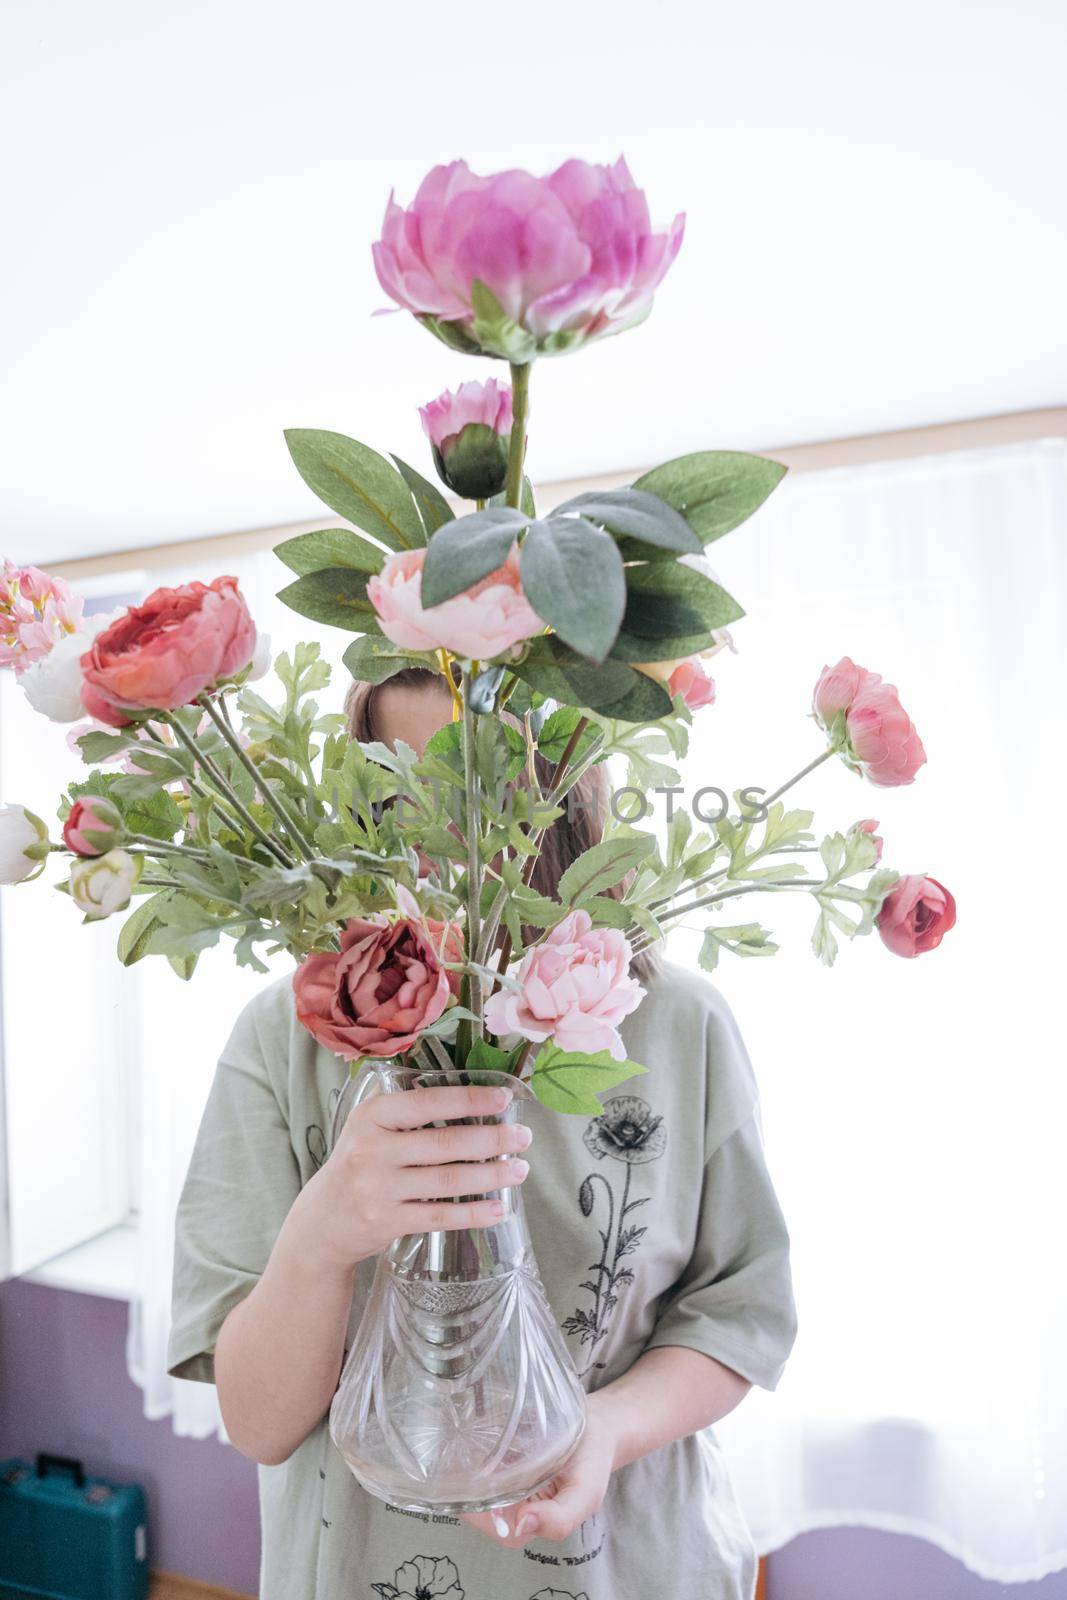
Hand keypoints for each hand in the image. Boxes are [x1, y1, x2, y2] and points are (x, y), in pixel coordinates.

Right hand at [284, 1081, 530, 1274]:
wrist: (322, 1220)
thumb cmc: (359, 1164)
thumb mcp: (369, 1127)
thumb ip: (408, 1111)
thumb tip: (474, 1097)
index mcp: (372, 1116)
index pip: (428, 1102)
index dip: (469, 1099)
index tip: (503, 1098)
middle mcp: (372, 1150)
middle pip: (445, 1143)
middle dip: (492, 1140)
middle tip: (524, 1136)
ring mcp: (378, 1189)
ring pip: (447, 1181)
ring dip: (491, 1176)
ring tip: (520, 1170)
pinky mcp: (387, 1222)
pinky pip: (439, 1217)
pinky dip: (473, 1213)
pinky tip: (499, 1208)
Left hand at [460, 1392, 617, 1546]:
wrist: (600, 1425)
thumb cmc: (591, 1464)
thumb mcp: (585, 1495)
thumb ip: (560, 1519)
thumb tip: (522, 1526)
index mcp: (529, 1519)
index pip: (495, 1527)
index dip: (482, 1512)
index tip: (478, 1484)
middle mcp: (514, 1502)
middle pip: (479, 1503)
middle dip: (470, 1483)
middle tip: (474, 1454)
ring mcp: (508, 1477)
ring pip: (477, 1480)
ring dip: (472, 1463)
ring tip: (478, 1440)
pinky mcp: (506, 1454)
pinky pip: (484, 1456)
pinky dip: (479, 1447)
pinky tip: (483, 1431)